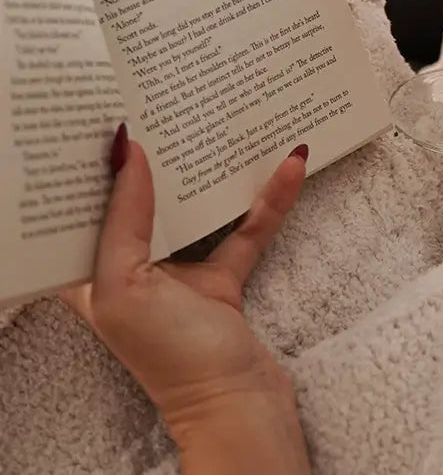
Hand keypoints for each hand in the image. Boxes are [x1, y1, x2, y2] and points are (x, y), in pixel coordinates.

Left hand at [63, 134, 306, 433]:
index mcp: (91, 276)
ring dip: (215, 172)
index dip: (88, 166)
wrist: (241, 409)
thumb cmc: (172, 359)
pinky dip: (268, 200)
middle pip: (141, 200)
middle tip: (165, 104)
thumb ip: (125, 218)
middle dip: (154, 155)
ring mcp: (180, 276)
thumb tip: (129, 153)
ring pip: (195, 208)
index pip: (81, 209)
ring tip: (225, 122)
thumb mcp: (127, 286)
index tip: (106, 115)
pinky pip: (245, 229)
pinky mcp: (224, 280)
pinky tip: (290, 167)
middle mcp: (130, 272)